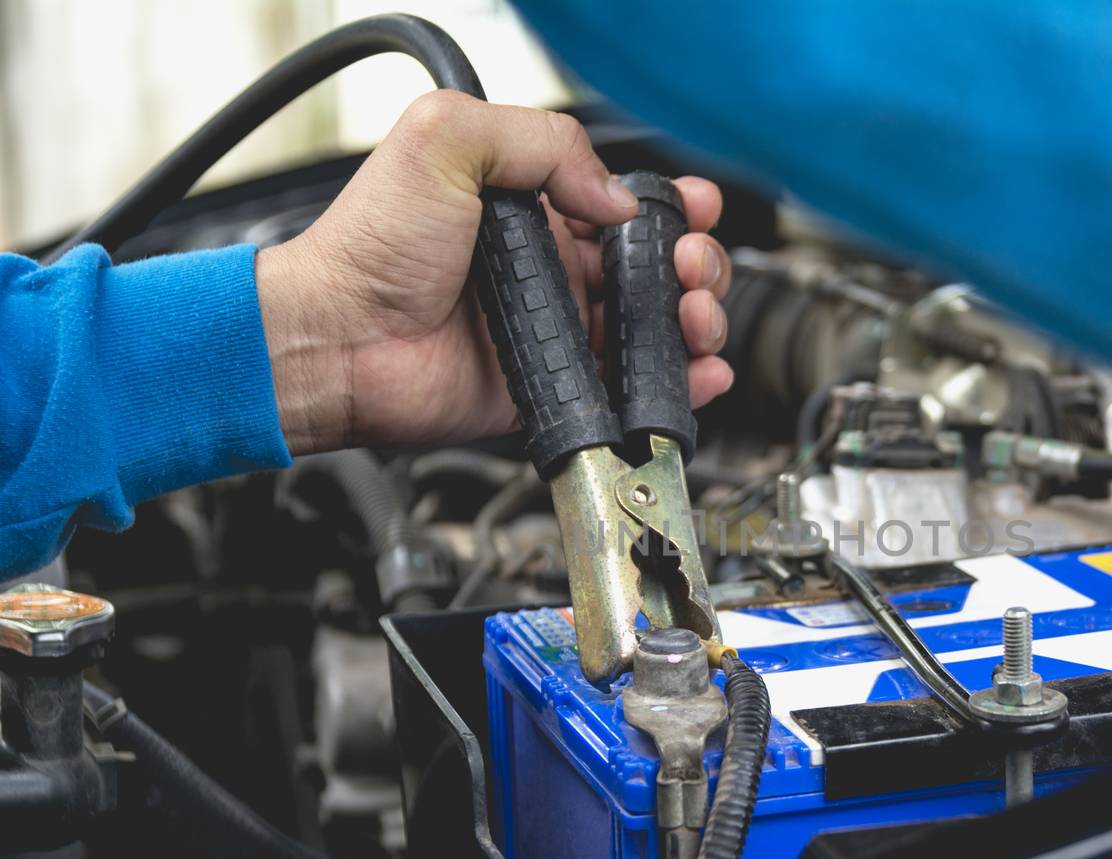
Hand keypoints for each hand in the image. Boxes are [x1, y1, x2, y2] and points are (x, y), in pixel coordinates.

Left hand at [255, 90, 733, 453]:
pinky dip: (682, 383)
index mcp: (537, 210)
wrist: (338, 339)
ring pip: (658, 328)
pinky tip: (700, 371)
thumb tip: (614, 199)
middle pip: (658, 267)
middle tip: (686, 269)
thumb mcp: (446, 141)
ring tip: (694, 318)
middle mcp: (555, 271)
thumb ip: (539, 142)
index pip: (627, 204)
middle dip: (695, 263)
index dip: (672, 206)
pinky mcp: (556, 391)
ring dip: (698, 319)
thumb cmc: (371, 246)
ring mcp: (559, 332)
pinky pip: (631, 390)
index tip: (691, 210)